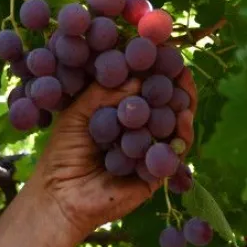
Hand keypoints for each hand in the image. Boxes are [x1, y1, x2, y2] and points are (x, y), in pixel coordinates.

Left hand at [26, 69, 197, 240]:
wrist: (61, 196)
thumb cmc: (62, 153)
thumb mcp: (77, 113)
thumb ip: (104, 93)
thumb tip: (138, 79)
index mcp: (118, 113)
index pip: (141, 88)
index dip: (151, 71)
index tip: (161, 51)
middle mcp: (137, 129)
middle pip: (164, 105)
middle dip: (175, 87)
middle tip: (181, 69)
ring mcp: (148, 151)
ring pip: (174, 127)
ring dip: (183, 107)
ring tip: (185, 90)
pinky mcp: (156, 174)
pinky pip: (173, 154)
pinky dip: (181, 136)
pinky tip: (182, 120)